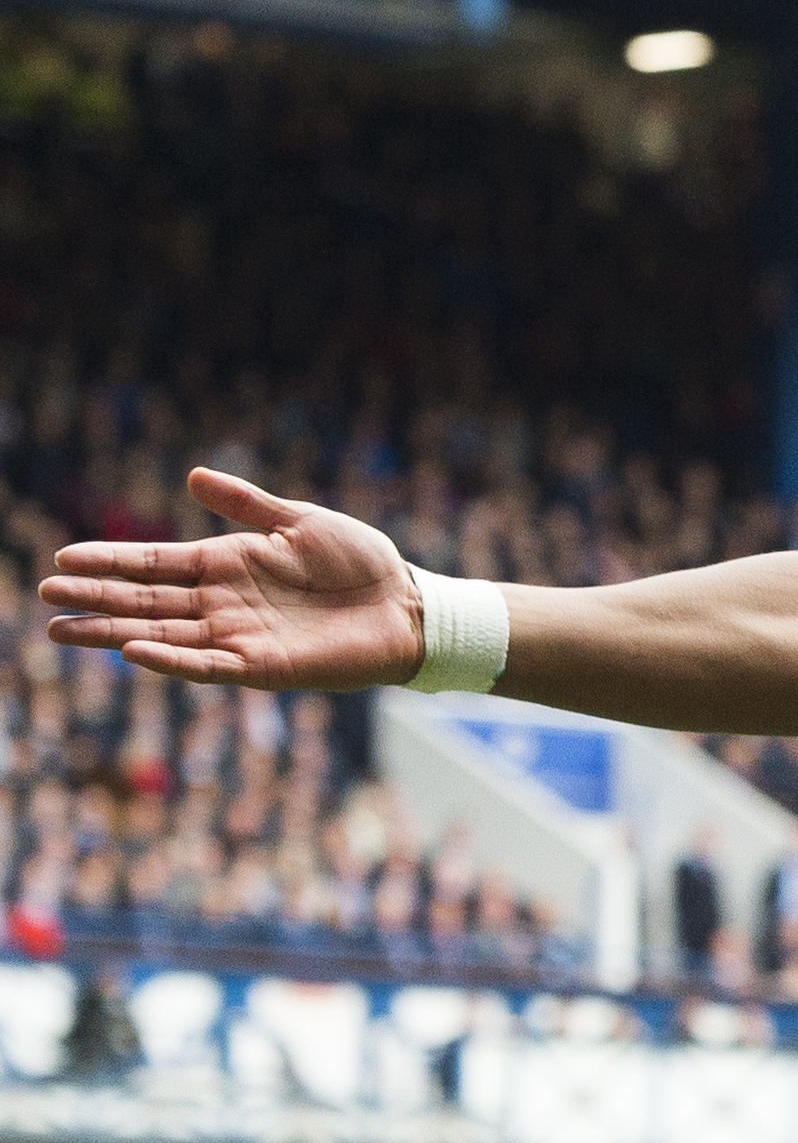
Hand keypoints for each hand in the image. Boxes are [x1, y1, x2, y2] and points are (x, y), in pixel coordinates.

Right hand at [40, 468, 422, 690]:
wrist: (409, 605)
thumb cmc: (361, 563)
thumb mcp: (299, 521)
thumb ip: (246, 504)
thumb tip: (193, 476)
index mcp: (228, 565)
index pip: (154, 563)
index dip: (110, 560)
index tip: (64, 555)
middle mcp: (224, 604)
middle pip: (146, 601)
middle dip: (95, 597)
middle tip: (43, 595)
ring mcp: (240, 636)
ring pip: (162, 635)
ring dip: (114, 632)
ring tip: (63, 629)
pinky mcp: (264, 666)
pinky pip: (208, 665)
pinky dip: (172, 660)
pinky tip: (134, 651)